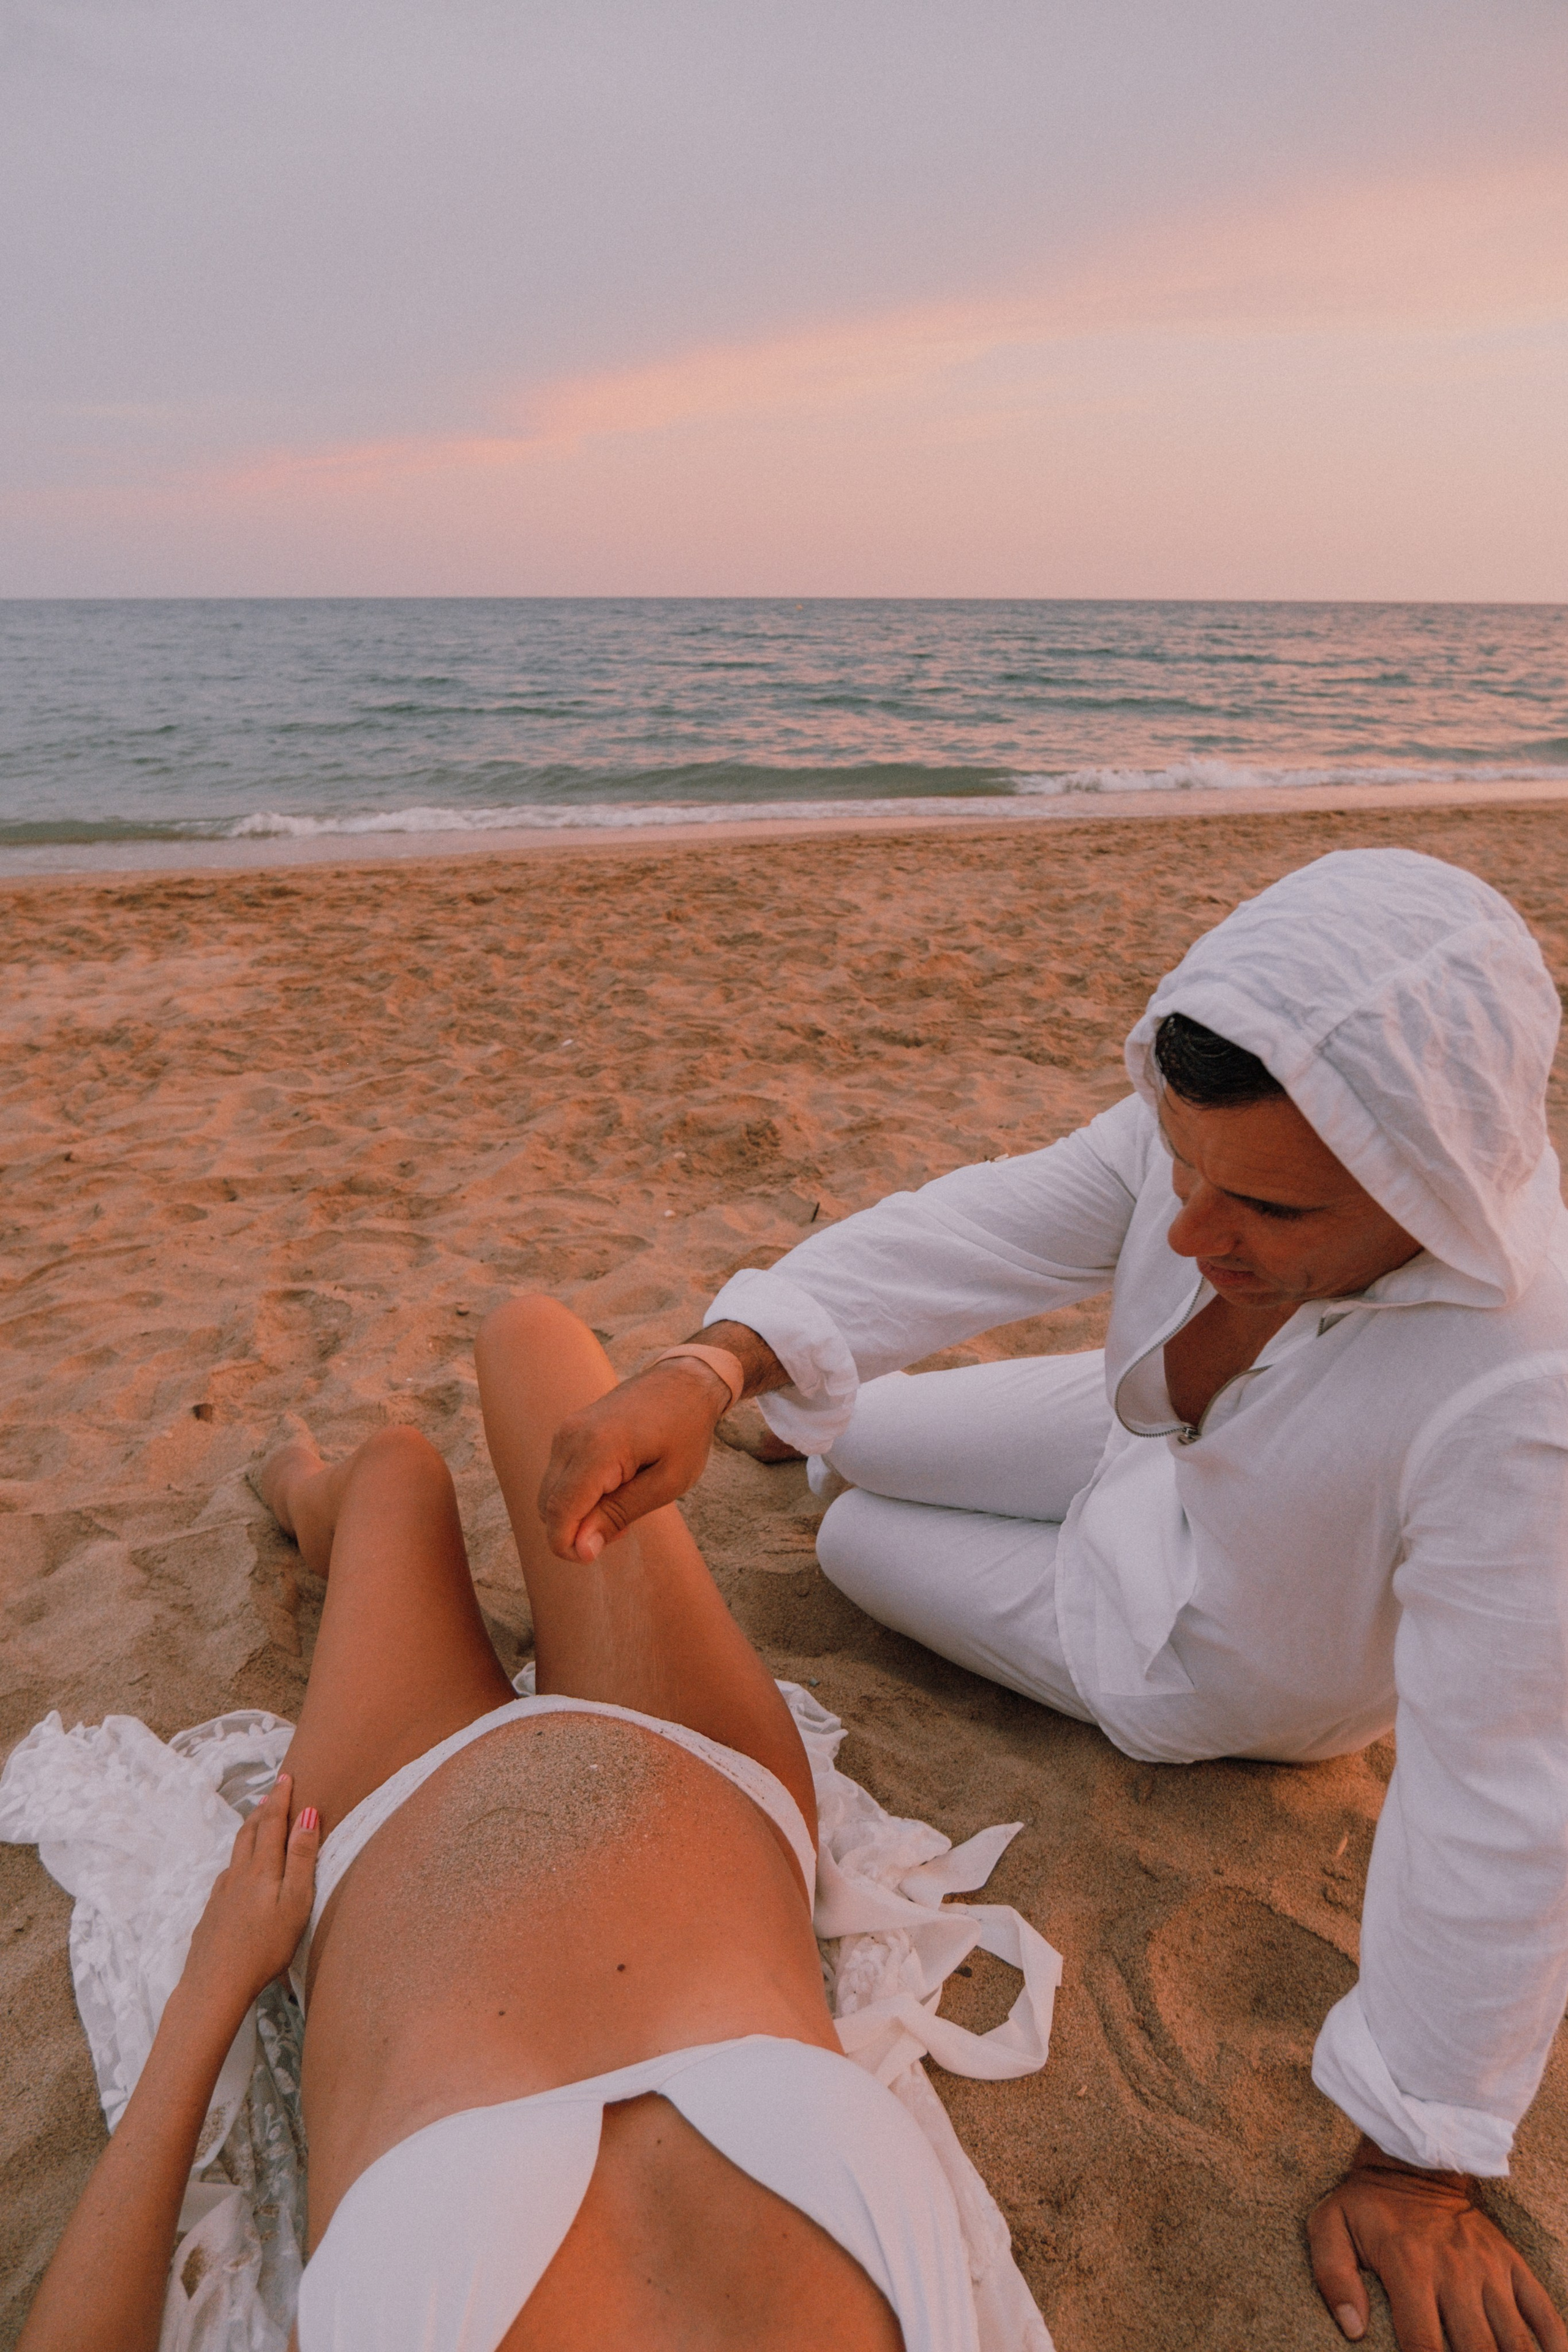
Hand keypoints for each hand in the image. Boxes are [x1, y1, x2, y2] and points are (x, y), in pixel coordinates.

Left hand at [179, 1775, 320, 2015]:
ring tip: (257, 1822)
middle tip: (273, 1793)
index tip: (287, 1777)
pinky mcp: (212, 1913)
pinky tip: (238, 1872)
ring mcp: (222, 1893)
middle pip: (250, 1832)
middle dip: (263, 1809)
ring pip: (236, 1852)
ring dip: (249, 1830)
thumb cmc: (264, 1947)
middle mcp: (239, 1874)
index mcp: (262, 1869)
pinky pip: (227, 1875)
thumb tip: (308, 1815)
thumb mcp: (294, 1903)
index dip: (280, 1799)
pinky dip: (237, 1860)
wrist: (214, 1983)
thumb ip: (301, 1859)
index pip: (272, 1823)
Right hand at [538, 1360, 729, 1561]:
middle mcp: (571, 1436)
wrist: (685, 1381)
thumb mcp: (667, 1482)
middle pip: (548, 1506)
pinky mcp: (568, 1431)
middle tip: (624, 1525)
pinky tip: (615, 1487)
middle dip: (576, 1531)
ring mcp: (566, 1430)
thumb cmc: (685, 1431)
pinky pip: (559, 1476)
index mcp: (597, 1448)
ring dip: (578, 1513)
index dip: (569, 1546)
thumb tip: (580, 1549)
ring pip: (550, 1493)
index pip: (559, 1512)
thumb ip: (619, 1514)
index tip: (597, 1555)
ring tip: (624, 1503)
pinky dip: (578, 1494)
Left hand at [1309, 2140, 1567, 2350]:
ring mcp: (1489, 2269)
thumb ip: (1333, 2276)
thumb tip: (1352, 2330)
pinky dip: (1553, 2343)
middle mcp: (1455, 2272)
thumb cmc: (1367, 2201)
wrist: (1414, 2158)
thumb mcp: (1330, 2224)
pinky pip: (1543, 2310)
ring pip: (1514, 2339)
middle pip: (1476, 2351)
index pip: (1423, 2346)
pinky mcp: (1511, 2262)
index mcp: (1409, 2268)